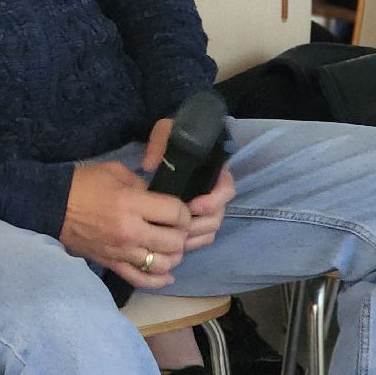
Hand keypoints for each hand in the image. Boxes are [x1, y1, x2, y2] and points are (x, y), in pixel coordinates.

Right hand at [60, 161, 191, 291]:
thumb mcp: (114, 171)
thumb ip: (141, 185)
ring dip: (172, 256)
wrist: (51, 205)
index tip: (178, 209)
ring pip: (163, 264)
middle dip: (181, 234)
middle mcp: (130, 231)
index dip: (184, 212)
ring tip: (168, 245)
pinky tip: (167, 274)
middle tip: (175, 227)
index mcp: (131, 204)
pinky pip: (140, 279)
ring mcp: (121, 251)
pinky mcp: (112, 263)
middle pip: (175, 242)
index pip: (176, 214)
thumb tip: (157, 200)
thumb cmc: (83, 183)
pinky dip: (158, 280)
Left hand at [143, 117, 235, 251]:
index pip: (226, 189)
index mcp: (214, 170)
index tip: (193, 205)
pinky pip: (202, 236)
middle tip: (178, 227)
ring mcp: (207, 205)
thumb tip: (149, 166)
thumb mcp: (167, 131)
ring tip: (174, 236)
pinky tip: (176, 243)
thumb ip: (160, 142)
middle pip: (218, 215)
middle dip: (200, 223)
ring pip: (210, 228)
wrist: (172, 142)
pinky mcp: (197, 217)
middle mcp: (214, 190)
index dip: (213, 201)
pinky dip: (193, 241)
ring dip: (195, 235)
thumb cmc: (174, 136)